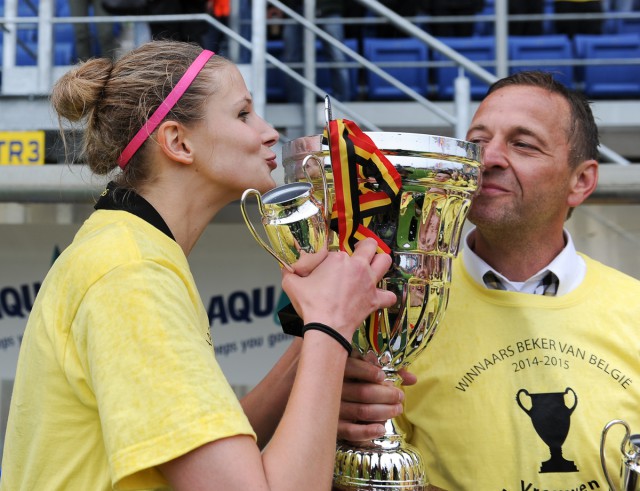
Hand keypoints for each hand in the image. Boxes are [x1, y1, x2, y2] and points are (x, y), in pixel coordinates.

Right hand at [281, 238, 395, 340]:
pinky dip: (387, 296)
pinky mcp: (374, 299)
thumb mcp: (292, 284)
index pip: (336, 251)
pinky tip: (380, 296)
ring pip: (385, 262)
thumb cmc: (312, 306)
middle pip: (369, 245)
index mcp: (338, 259)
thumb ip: (289, 272)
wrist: (326, 327)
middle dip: (365, 246)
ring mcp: (368, 282)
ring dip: (380, 261)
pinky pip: (389, 295)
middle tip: (359, 251)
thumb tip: (286, 268)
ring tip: (374, 265)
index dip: (329, 258)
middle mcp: (357, 267)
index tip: (324, 267)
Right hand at [338, 357, 416, 442]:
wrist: (326, 402)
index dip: (368, 372)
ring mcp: (333, 408)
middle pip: (364, 392)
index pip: (352, 367)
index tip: (383, 376)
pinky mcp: (335, 426)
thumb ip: (389, 372)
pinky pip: (351, 432)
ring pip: (362, 411)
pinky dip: (368, 431)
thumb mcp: (367, 370)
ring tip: (397, 409)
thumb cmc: (354, 381)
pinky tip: (381, 428)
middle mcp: (334, 388)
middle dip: (387, 395)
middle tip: (400, 397)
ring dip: (384, 412)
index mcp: (340, 369)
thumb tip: (412, 379)